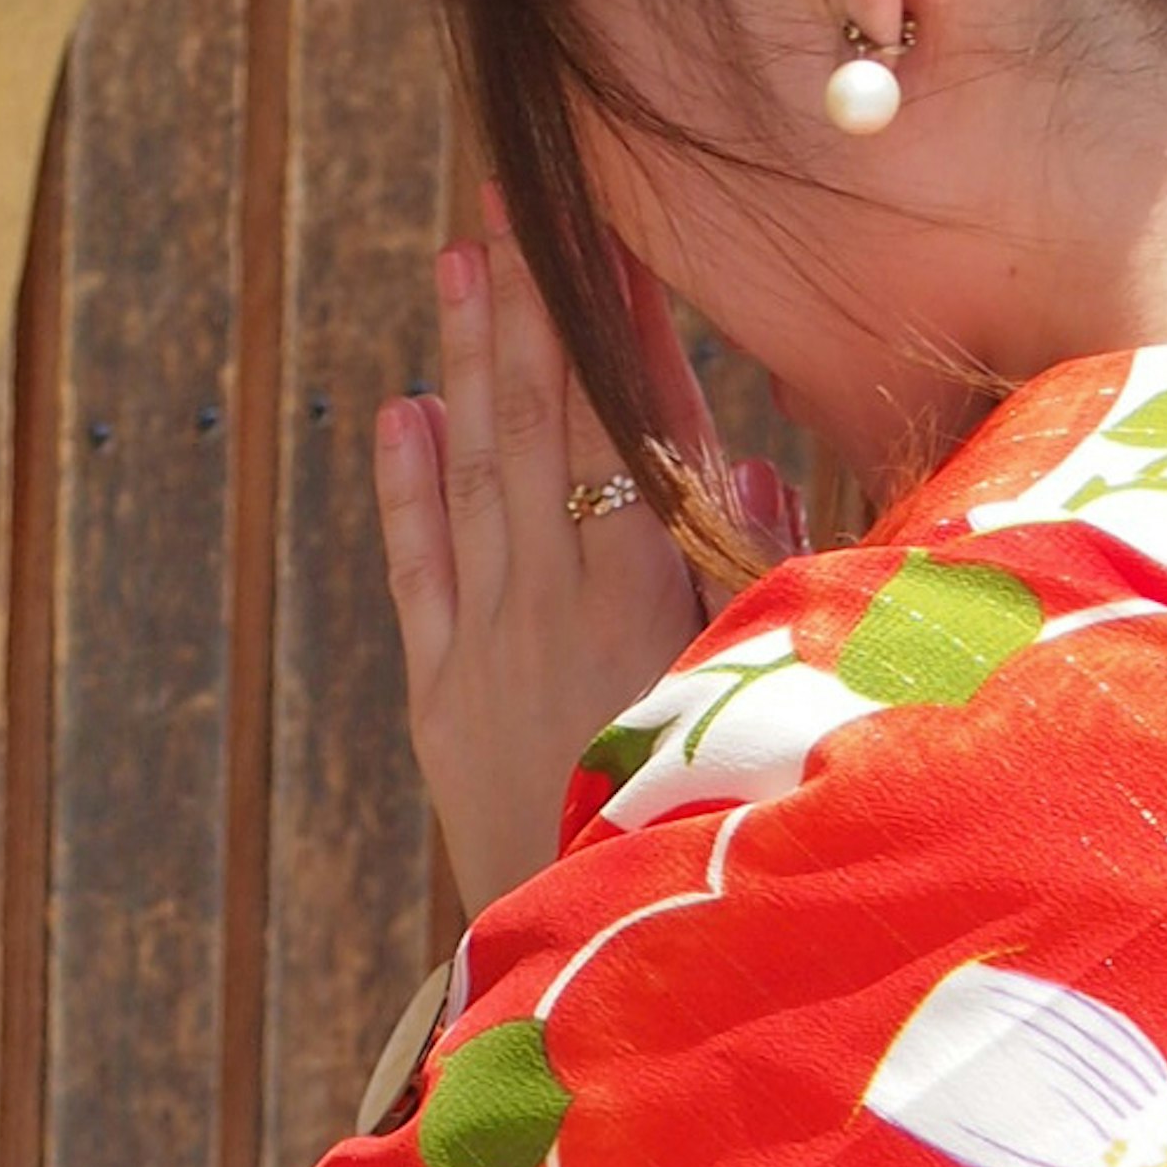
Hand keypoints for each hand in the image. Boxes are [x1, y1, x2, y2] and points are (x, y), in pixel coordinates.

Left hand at [374, 229, 801, 913]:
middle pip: (540, 426)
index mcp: (647, 597)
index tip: (606, 235)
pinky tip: (400, 412)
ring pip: (474, 474)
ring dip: (468, 365)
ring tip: (459, 264)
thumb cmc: (724, 828)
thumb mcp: (766, 700)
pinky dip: (408, 488)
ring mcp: (486, 647)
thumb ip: (755, 576)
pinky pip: (420, 570)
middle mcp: (556, 604)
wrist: (610, 965)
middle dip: (528, 309)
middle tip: (508, 201)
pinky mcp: (440, 699)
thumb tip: (740, 459)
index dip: (617, 327)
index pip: (629, 427)